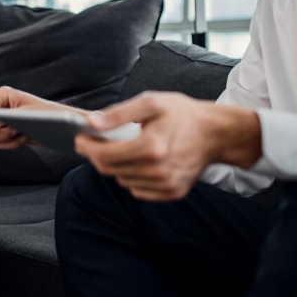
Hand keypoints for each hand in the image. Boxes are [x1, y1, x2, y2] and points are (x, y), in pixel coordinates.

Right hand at [0, 85, 80, 149]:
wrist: (61, 127)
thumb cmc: (46, 115)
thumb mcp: (22, 116)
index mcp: (2, 96)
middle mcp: (0, 106)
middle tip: (14, 129)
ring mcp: (4, 119)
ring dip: (6, 138)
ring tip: (20, 132)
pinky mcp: (8, 130)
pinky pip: (0, 143)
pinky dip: (11, 143)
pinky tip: (22, 137)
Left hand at [74, 92, 260, 201]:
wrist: (216, 134)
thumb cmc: (183, 114)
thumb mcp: (150, 103)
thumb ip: (118, 114)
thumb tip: (91, 123)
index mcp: (151, 147)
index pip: (104, 155)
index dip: (87, 147)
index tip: (79, 138)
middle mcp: (158, 171)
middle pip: (110, 170)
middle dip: (97, 155)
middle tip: (93, 141)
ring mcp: (166, 185)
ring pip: (122, 180)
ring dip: (115, 166)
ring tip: (120, 148)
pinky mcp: (172, 193)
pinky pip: (138, 190)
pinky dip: (132, 176)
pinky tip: (138, 161)